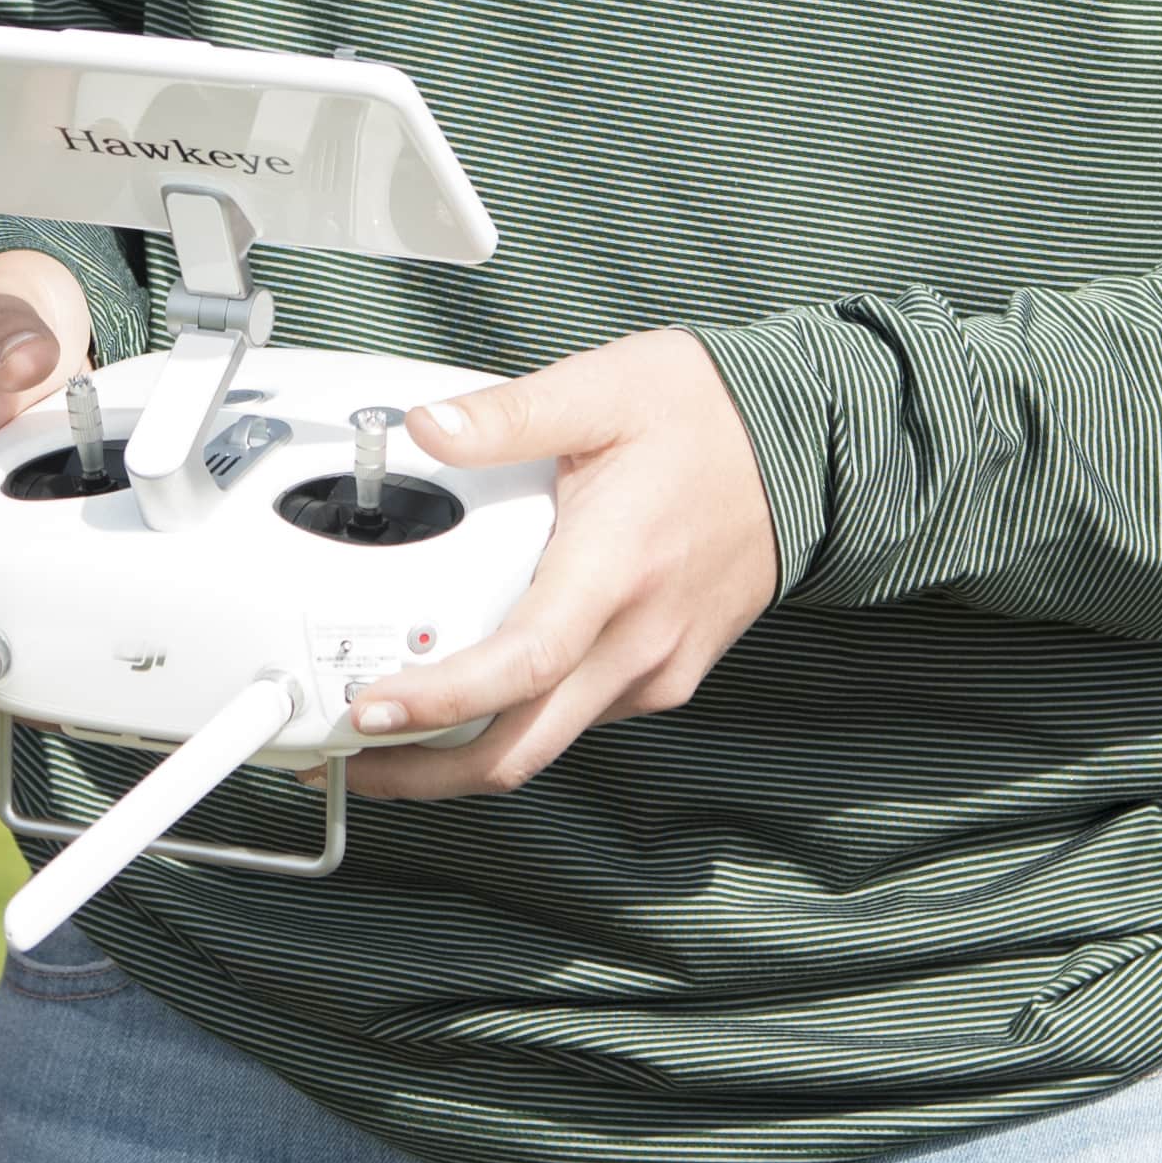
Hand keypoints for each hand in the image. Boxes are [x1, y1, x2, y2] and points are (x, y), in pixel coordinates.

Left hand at [343, 331, 778, 798]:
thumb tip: (428, 428)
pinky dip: (520, 720)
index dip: (439, 703)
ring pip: (548, 742)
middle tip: (352, 758)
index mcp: (615, 568)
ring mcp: (656, 666)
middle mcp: (639, 638)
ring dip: (467, 752)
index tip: (371, 712)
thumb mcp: (603, 389)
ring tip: (396, 730)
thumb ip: (507, 415)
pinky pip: (581, 717)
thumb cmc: (711, 418)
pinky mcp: (666, 674)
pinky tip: (479, 693)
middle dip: (426, 773)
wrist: (809, 448)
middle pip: (522, 747)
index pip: (520, 666)